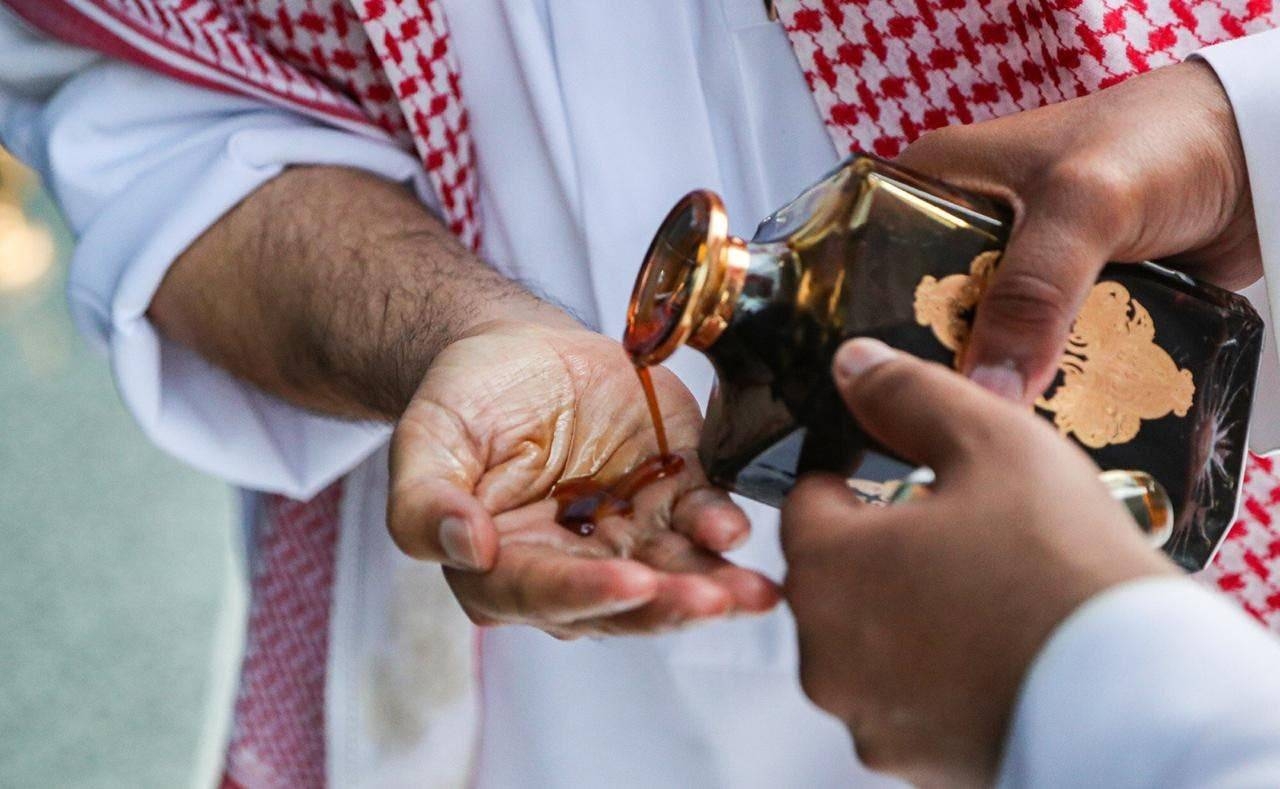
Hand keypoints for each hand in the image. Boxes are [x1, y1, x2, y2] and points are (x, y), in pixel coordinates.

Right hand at [389, 320, 779, 637]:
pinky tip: (734, 530)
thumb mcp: (428, 439)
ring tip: (748, 592)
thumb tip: (465, 548)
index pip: (542, 593)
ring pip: (673, 572)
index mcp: (504, 566)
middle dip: (668, 604)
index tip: (628, 581)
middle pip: (622, 601)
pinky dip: (721, 527)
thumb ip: (424, 503)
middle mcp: (572, 565)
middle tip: (709, 600)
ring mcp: (628, 532)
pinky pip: (701, 518)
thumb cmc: (467, 398)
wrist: (519, 347)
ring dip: (713, 584)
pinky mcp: (672, 493)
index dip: (585, 591)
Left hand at [781, 339, 1174, 784]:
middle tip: (959, 537)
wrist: (1138, 696)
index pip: (806, 502)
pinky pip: (905, 698)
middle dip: (880, 549)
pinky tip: (995, 652)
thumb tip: (852, 364)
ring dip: (905, 614)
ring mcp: (866, 714)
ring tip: (985, 595)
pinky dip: (935, 674)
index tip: (902, 480)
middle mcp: (824, 651)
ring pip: (867, 640)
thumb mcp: (991, 442)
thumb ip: (907, 395)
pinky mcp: (911, 760)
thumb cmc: (1061, 562)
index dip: (854, 480)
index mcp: (826, 567)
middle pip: (833, 576)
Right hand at [896, 60, 1257, 402]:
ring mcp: (1018, 269)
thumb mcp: (1083, 205)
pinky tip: (1036, 421)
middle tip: (939, 421)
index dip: (870, 317)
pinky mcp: (1064, 303)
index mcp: (939, 181)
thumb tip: (989, 390)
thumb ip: (1033, 292)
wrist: (1260, 153)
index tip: (875, 381)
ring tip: (986, 435)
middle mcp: (968, 226)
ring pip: (984, 342)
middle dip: (940, 364)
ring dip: (996, 382)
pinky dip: (1043, 385)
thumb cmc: (1162, 141)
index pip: (874, 257)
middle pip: (927, 314)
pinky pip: (1037, 355)